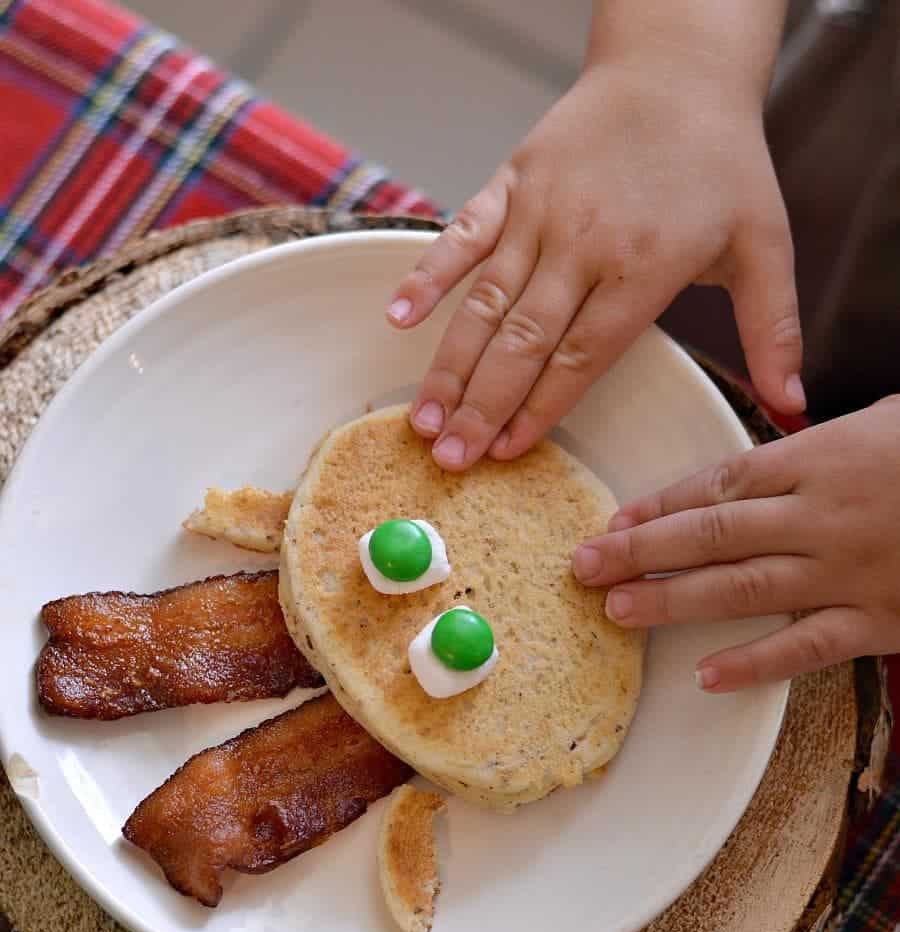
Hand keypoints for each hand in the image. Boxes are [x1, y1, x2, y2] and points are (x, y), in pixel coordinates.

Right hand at [386, 60, 803, 470]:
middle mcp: (584, 245)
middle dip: (482, 407)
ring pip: (486, 302)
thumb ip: (773, 329)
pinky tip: (398, 319)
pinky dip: (428, 274)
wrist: (678, 68)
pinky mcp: (511, 183)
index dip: (540, 410)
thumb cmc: (720, 161)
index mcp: (643, 269)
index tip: (508, 453)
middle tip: (451, 461)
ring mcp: (540, 213)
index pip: (582, 357)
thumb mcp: (765, 244)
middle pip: (524, 342)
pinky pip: (462, 234)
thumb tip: (792, 401)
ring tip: (422, 418)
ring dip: (451, 365)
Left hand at [571, 400, 899, 688]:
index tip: (611, 523)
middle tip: (582, 568)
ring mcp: (849, 572)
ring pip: (742, 589)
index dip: (657, 507)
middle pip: (710, 536)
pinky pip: (807, 646)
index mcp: (822, 458)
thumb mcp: (884, 422)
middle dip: (639, 554)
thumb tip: (757, 465)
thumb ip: (816, 447)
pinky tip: (707, 676)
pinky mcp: (882, 619)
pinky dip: (756, 664)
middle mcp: (822, 516)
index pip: (718, 485)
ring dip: (673, 602)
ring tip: (618, 611)